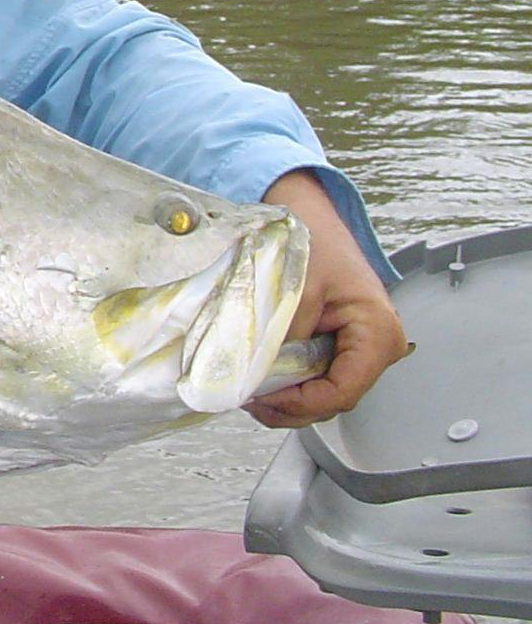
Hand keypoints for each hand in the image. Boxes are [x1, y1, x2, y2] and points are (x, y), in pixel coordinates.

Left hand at [247, 170, 408, 428]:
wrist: (311, 219)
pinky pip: (318, 378)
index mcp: (378, 334)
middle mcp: (380, 349)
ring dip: (286, 397)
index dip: (298, 404)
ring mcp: (363, 352)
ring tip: (248, 387)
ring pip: (324, 394)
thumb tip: (258, 379)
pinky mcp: (345, 349)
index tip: (257, 398)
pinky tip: (262, 376)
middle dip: (288, 404)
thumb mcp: (295, 289)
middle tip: (244, 396)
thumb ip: (283, 337)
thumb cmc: (312, 243)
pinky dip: (290, 383)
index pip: (341, 392)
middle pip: (333, 400)